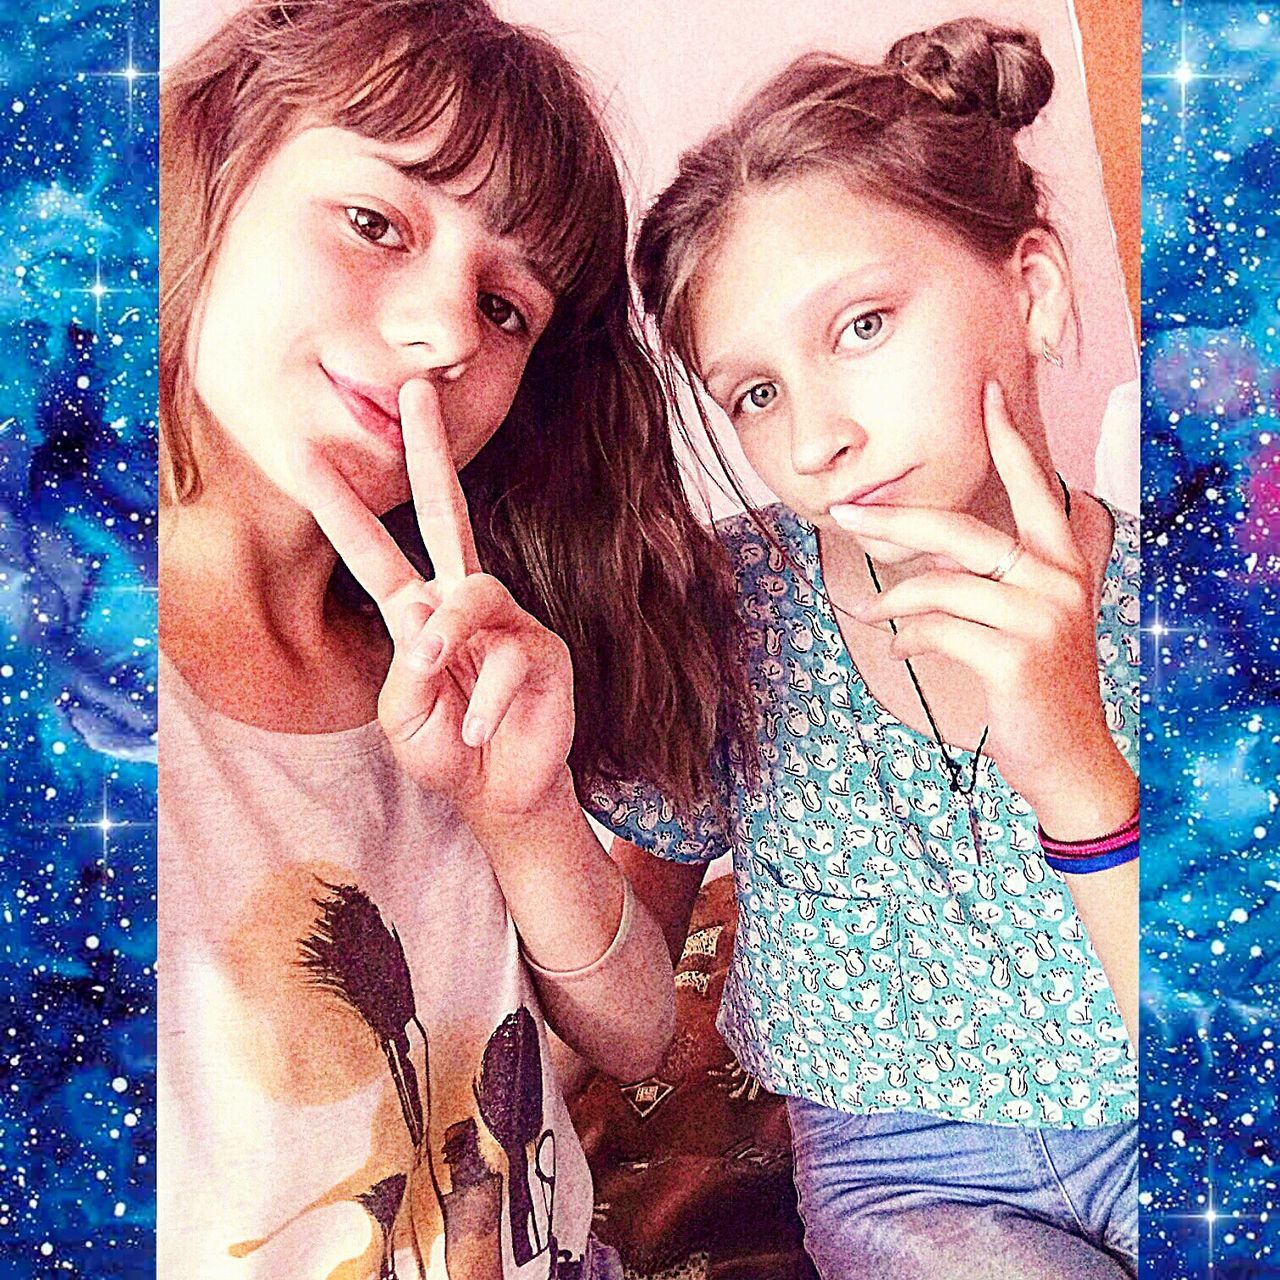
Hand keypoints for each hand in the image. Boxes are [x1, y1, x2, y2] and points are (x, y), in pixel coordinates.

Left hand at [296, 379, 574, 821]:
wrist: (500, 794)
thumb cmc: (448, 749)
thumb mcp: (402, 715)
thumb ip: (407, 668)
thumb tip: (433, 630)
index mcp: (417, 614)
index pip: (375, 550)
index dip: (341, 504)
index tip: (304, 452)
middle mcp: (462, 603)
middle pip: (448, 512)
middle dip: (430, 452)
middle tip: (416, 391)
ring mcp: (508, 620)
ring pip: (474, 592)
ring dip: (448, 635)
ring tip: (437, 680)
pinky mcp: (545, 650)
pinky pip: (508, 656)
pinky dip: (484, 701)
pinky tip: (478, 731)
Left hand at [831, 381, 1131, 821]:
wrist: (1070, 758)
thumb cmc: (1037, 686)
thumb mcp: (1027, 622)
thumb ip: (989, 581)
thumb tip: (917, 559)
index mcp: (1063, 563)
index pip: (1034, 488)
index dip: (1008, 439)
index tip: (986, 392)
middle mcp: (1057, 581)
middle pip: (957, 531)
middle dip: (892, 519)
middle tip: (845, 512)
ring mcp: (1040, 619)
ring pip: (938, 584)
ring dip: (893, 599)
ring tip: (875, 613)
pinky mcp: (1014, 657)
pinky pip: (935, 629)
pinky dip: (907, 637)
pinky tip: (903, 647)